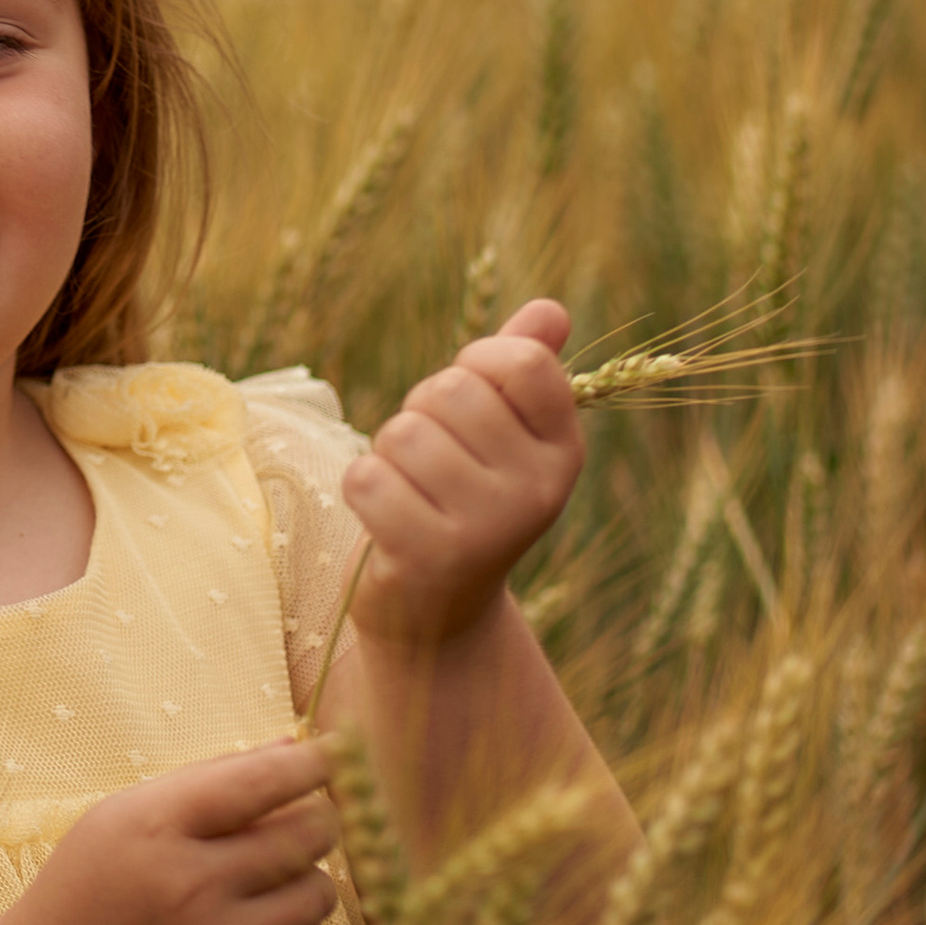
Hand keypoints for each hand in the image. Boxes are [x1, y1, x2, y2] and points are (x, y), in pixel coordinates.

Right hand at [4, 741, 339, 924]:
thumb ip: (210, 778)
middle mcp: (193, 884)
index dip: (314, 763)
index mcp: (159, 826)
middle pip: (308, 835)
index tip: (337, 753)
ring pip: (320, 894)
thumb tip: (295, 747)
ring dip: (310, 880)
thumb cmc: (91, 884)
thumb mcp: (128, 813)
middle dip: (319, 820)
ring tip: (272, 882)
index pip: (261, 781)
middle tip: (304, 823)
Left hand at [341, 299, 583, 652]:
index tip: (469, 400)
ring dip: (387, 455)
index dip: (476, 363)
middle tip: (429, 461)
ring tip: (409, 491)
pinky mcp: (431, 557)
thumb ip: (521, 369)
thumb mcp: (500, 435)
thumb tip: (550, 309)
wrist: (436, 615)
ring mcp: (488, 528)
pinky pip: (368, 478)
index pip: (523, 362)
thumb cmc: (461, 499)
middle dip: (419, 413)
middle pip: (450, 392)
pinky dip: (362, 490)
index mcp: (563, 451)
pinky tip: (385, 520)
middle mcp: (538, 490)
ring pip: (403, 434)